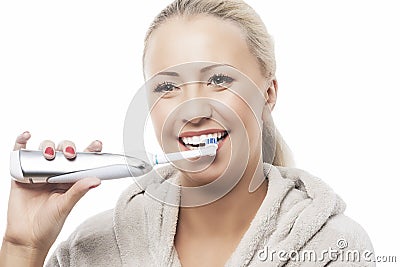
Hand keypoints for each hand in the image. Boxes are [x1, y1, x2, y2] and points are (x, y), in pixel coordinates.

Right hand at [3, 131, 101, 253]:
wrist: (26, 237)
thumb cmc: (49, 224)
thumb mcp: (66, 206)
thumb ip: (79, 191)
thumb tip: (96, 180)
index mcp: (70, 179)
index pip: (82, 160)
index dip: (90, 150)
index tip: (98, 144)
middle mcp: (55, 173)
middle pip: (63, 151)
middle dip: (68, 147)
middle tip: (70, 154)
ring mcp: (38, 172)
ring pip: (45, 149)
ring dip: (48, 146)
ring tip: (49, 155)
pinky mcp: (21, 173)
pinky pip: (20, 153)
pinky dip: (22, 142)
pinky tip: (27, 136)